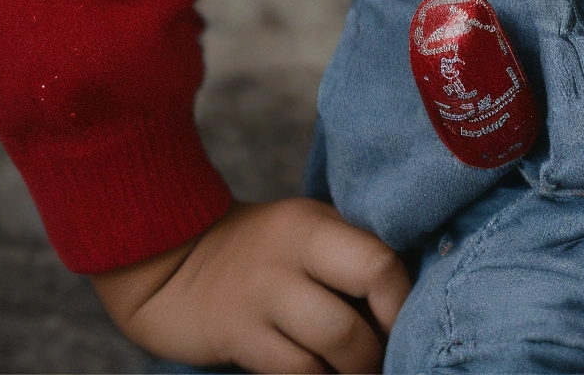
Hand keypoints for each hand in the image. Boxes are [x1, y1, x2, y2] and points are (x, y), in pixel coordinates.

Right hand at [92, 197, 411, 371]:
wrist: (173, 263)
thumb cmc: (260, 252)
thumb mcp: (303, 234)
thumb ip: (346, 256)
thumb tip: (405, 298)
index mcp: (314, 224)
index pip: (380, 261)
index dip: (403, 302)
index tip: (410, 323)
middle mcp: (290, 256)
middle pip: (359, 310)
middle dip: (382, 347)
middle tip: (389, 358)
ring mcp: (261, 298)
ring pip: (331, 348)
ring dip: (355, 371)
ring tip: (360, 372)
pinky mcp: (237, 337)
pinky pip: (296, 374)